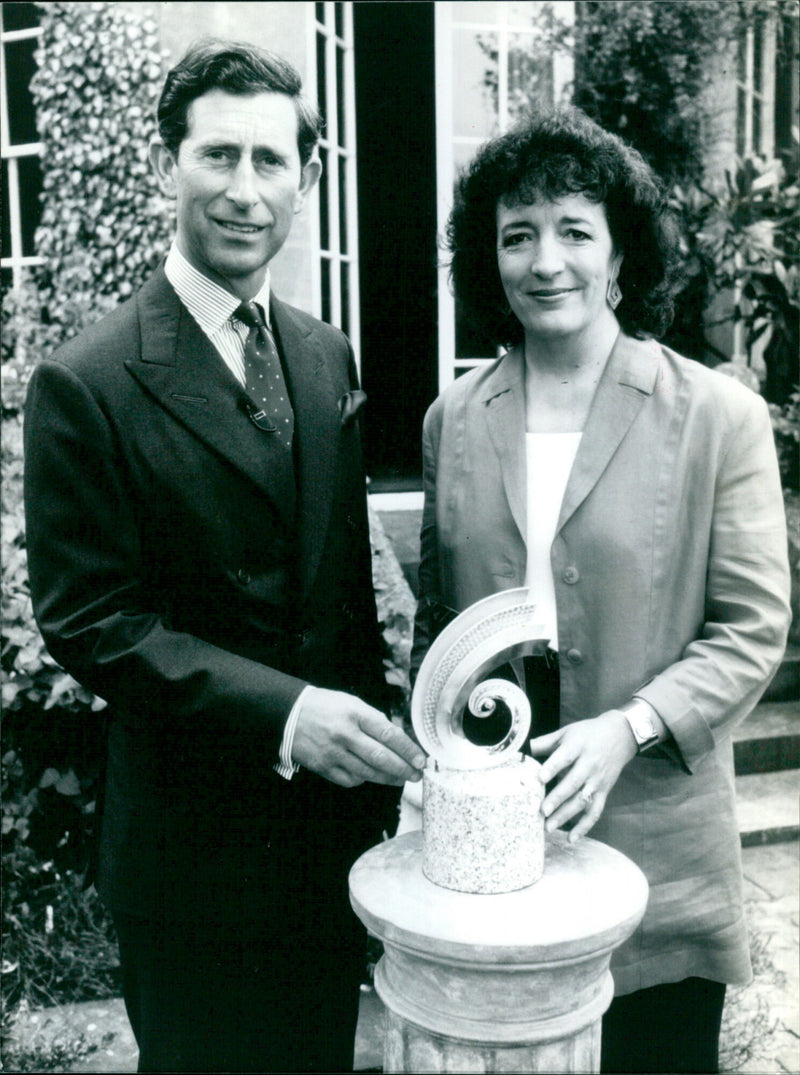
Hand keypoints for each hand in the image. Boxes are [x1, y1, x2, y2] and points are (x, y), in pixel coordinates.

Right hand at [291, 687, 426, 787]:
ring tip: (401, 779)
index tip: (420, 759)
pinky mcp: (323, 767)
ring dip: (389, 778)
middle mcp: (345, 734)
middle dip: (403, 769)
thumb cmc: (325, 706)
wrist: (289, 714)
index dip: (408, 750)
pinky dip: (364, 780)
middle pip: (381, 757)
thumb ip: (373, 720)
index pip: (389, 734)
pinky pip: (350, 779)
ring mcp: (333, 753)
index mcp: (355, 713)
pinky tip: (371, 777)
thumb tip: (397, 740)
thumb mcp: (351, 703)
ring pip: (368, 772)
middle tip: (416, 775)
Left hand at [528, 711, 636, 841]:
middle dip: (557, 798)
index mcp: (578, 746)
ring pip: (583, 800)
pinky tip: (572, 838)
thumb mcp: (566, 732)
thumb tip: (521, 749)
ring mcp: (597, 780)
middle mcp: (589, 764)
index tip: (540, 778)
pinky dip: (585, 826)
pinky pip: (596, 811)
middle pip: (573, 782)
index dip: (552, 768)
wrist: (620, 736)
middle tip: (542, 811)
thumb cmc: (588, 733)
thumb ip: (544, 742)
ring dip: (566, 815)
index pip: (565, 758)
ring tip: (549, 827)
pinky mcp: (604, 792)